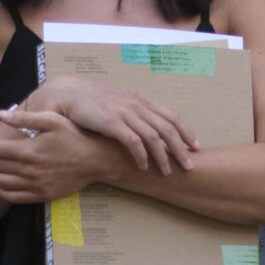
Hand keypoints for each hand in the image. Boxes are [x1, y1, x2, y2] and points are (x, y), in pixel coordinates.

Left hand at [0, 109, 118, 203]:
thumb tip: (1, 114)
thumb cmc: (75, 137)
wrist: (97, 160)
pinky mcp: (42, 194)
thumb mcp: (52, 120)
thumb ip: (25, 117)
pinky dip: (0, 191)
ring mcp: (35, 185)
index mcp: (29, 150)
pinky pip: (14, 196)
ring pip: (0, 183)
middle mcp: (29, 170)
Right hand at [29, 77, 199, 174]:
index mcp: (141, 100)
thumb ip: (136, 114)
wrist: (69, 93)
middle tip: (189, 165)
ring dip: (163, 156)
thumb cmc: (94, 102)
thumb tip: (152, 129)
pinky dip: (141, 155)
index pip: (171, 116)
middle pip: (167, 128)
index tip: (195, 146)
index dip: (185, 131)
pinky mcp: (111, 122)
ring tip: (167, 171)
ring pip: (153, 136)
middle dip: (181, 147)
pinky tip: (144, 166)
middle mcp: (136, 105)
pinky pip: (132, 141)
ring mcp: (125, 113)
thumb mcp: (121, 104)